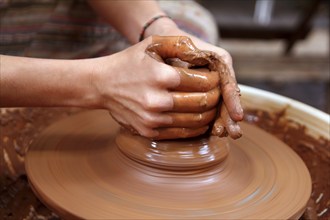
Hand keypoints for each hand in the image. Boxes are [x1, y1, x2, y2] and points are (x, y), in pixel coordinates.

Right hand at [91, 37, 218, 138]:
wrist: (102, 85)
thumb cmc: (129, 63)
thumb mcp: (151, 44)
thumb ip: (179, 44)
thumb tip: (204, 54)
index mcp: (161, 77)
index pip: (203, 82)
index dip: (214, 80)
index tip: (214, 78)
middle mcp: (157, 101)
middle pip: (203, 103)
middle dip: (216, 96)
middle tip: (216, 91)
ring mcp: (153, 120)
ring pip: (196, 121)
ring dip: (209, 113)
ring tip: (209, 104)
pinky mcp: (149, 132)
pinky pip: (182, 133)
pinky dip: (196, 127)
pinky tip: (198, 117)